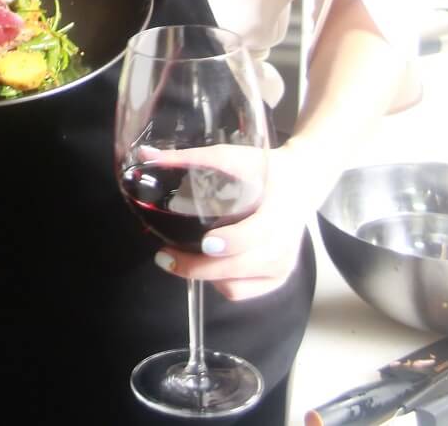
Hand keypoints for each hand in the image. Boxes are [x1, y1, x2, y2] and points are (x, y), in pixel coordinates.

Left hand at [149, 142, 316, 301]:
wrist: (303, 183)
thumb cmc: (265, 170)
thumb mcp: (232, 156)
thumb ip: (190, 158)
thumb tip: (144, 154)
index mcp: (278, 212)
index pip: (257, 234)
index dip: (232, 242)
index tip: (206, 242)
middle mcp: (283, 244)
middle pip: (239, 267)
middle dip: (198, 266)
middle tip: (165, 256)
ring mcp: (282, 265)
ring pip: (236, 285)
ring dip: (206, 276)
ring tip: (182, 257)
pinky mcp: (278, 278)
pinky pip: (242, 292)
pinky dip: (220, 283)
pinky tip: (207, 265)